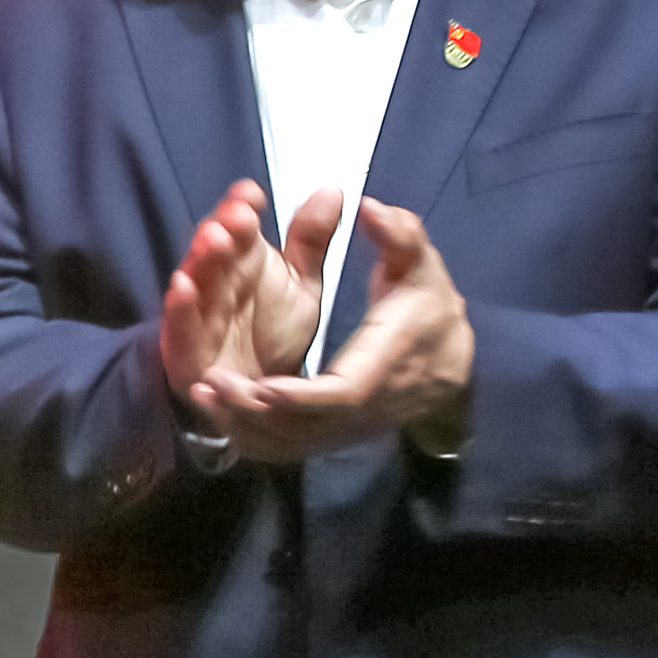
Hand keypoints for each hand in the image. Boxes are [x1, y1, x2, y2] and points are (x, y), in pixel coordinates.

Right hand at [157, 179, 340, 403]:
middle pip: (214, 247)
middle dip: (222, 227)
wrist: (262, 398)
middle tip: (238, 215)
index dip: (240, 207)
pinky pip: (179, 327)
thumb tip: (332, 190)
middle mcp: (218, 281)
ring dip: (200, 259)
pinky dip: (180, 308)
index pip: (237, 225)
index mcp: (243, 260)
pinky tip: (184, 287)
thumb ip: (312, 242)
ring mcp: (198, 314)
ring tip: (214, 239)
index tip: (252, 194)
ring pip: (195, 279)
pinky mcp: (185, 349)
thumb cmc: (274, 335)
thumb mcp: (301, 285)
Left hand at [185, 195, 475, 465]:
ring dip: (248, 426)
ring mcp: (354, 427)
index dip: (302, 397)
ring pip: (298, 442)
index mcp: (388, 362)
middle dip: (257, 411)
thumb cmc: (427, 304)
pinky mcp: (340, 434)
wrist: (452, 360)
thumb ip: (400, 235)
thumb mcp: (420, 263)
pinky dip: (257, 438)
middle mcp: (370, 405)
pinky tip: (222, 418)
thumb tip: (372, 209)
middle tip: (208, 384)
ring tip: (204, 397)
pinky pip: (295, 448)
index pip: (346, 393)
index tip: (261, 387)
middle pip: (311, 425)